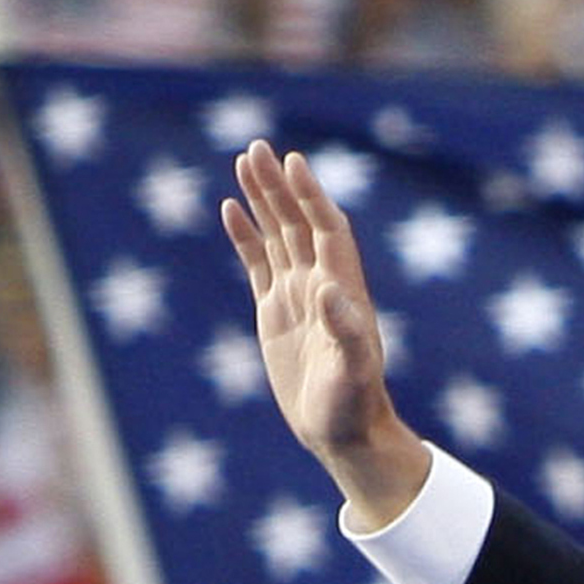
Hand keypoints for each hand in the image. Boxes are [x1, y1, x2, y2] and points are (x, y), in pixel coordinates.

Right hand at [219, 141, 427, 525]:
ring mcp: (297, 297)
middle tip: (256, 148)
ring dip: (262, 201)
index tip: (292, 162)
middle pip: (298, 223)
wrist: (343, 435)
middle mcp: (322, 286)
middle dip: (279, 186)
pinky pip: (259, 264)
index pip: (327, 230)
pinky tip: (230, 209)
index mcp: (344, 292)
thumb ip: (346, 331)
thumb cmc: (353, 406)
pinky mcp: (276, 314)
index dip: (311, 196)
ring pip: (277, 236)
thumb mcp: (352, 371)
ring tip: (243, 161)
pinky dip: (245, 237)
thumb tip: (328, 290)